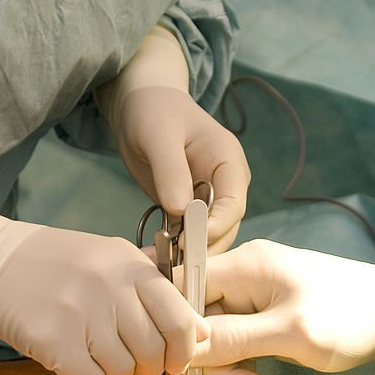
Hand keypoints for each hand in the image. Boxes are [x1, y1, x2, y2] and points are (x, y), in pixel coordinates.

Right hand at [0, 149, 206, 374]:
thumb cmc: (59, 264)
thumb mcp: (112, 257)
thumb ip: (158, 291)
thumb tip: (202, 330)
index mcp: (131, 267)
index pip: (179, 319)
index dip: (184, 349)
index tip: (178, 360)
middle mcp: (109, 289)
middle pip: (153, 353)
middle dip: (149, 367)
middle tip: (134, 362)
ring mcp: (80, 315)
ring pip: (123, 371)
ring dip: (116, 372)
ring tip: (98, 353)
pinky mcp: (53, 342)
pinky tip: (75, 358)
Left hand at [95, 25, 248, 254]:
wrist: (141, 107)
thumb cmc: (153, 111)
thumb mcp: (158, 136)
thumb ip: (171, 171)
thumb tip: (181, 211)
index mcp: (229, 162)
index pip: (233, 205)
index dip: (214, 228)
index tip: (185, 242)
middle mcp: (227, 185)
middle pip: (226, 229)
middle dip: (202, 249)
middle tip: (172, 267)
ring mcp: (212, 201)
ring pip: (210, 239)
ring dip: (188, 255)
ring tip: (159, 266)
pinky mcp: (193, 212)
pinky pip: (191, 237)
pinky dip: (176, 251)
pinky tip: (155, 259)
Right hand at [193, 240, 374, 371]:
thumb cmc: (354, 317)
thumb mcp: (292, 333)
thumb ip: (235, 338)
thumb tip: (181, 347)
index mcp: (243, 266)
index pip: (181, 293)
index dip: (177, 336)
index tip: (190, 374)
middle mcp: (242, 278)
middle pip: (198, 327)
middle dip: (216, 371)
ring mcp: (254, 301)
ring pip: (217, 346)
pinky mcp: (265, 322)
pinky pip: (238, 352)